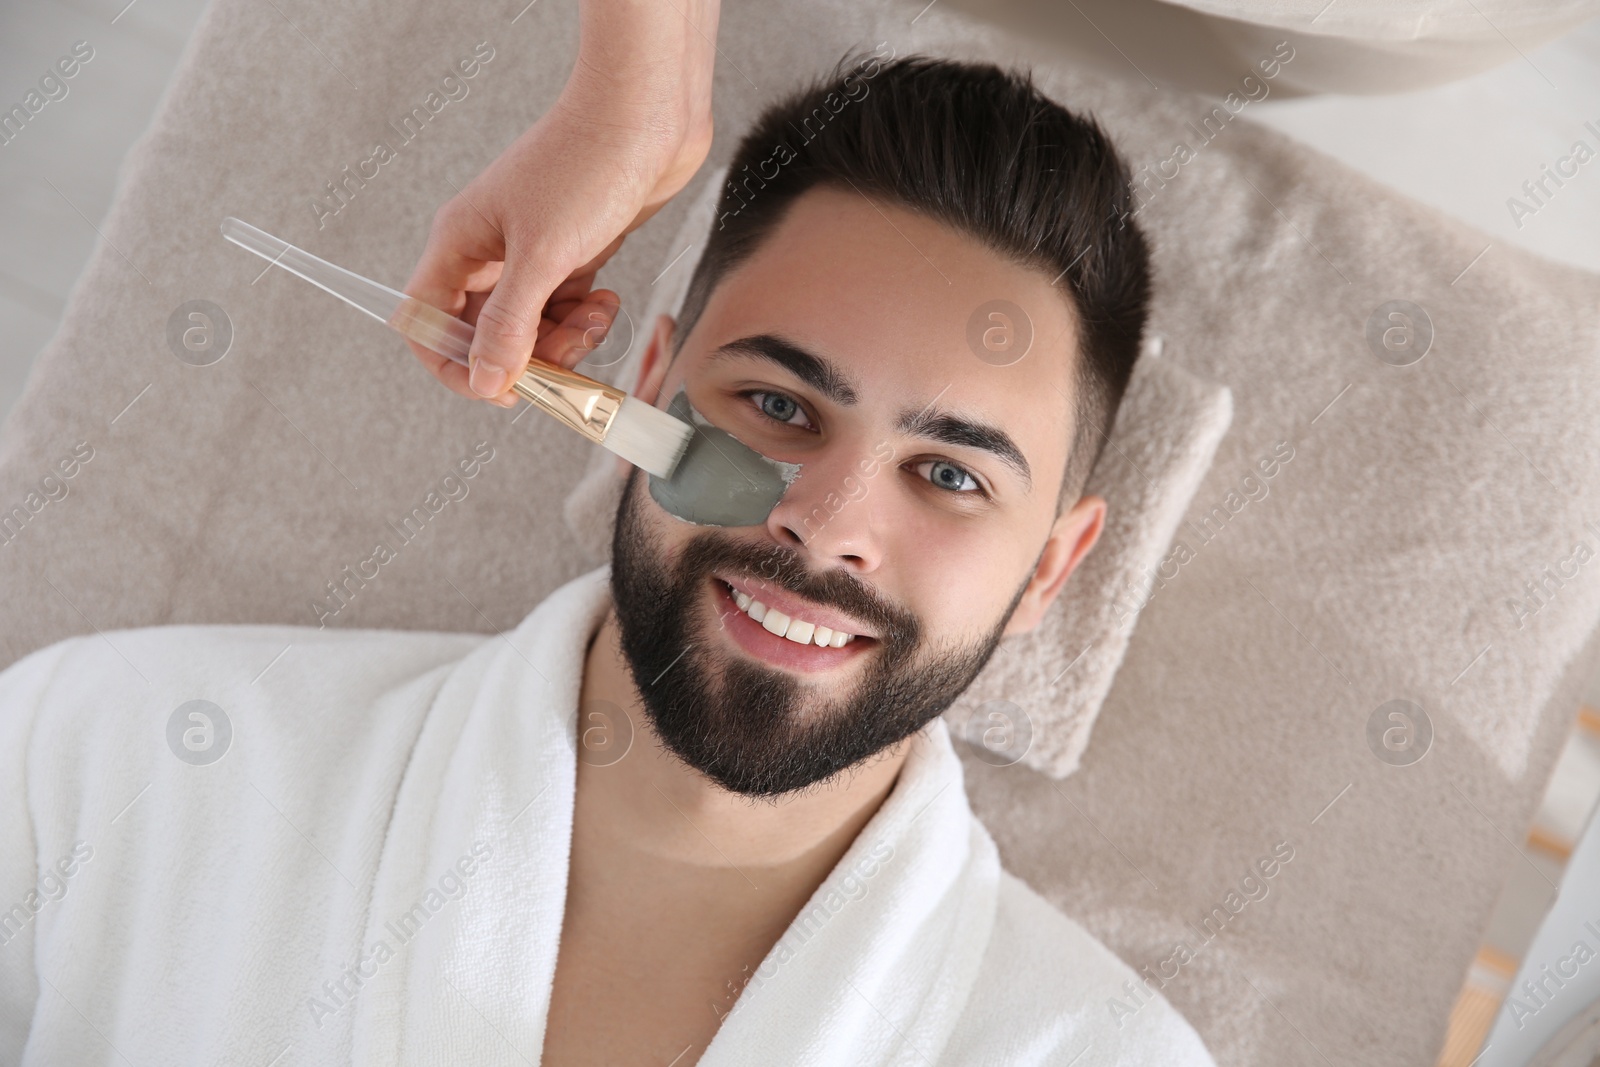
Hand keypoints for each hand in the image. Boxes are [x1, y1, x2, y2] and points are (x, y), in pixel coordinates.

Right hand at [402, 0, 717, 407]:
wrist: (647, 115)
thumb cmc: (586, 165)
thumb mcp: (543, 255)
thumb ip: (510, 324)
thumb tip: (485, 381)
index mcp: (459, 242)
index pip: (425, 322)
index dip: (453, 364)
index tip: (501, 386)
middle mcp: (488, 250)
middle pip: (485, 334)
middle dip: (526, 356)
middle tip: (566, 356)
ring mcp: (531, 252)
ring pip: (531, 326)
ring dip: (564, 338)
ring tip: (595, 315)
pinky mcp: (571, 253)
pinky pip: (566, 308)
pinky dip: (587, 316)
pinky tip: (608, 298)